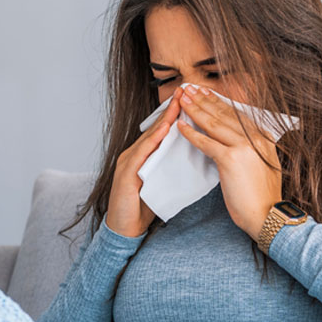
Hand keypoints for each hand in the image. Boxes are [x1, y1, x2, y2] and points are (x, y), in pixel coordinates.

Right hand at [107, 86, 185, 236]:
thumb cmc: (144, 207)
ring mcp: (128, 161)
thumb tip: (195, 155)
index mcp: (144, 155)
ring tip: (179, 103)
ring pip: (149, 136)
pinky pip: (141, 153)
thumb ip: (172, 167)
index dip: (175, 114)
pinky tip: (164, 129)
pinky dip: (153, 140)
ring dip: (165, 119)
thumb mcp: (163, 182)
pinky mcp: (125, 173)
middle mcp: (134, 153)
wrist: (125, 230)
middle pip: (156, 127)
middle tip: (186, 91)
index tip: (191, 99)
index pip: (162, 131)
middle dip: (171, 109)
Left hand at [175, 84, 281, 240]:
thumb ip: (253, 149)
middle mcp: (255, 138)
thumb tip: (239, 140)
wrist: (267, 215)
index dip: (219, 102)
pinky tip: (180, 126)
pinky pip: (206, 142)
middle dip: (205, 100)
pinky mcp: (230, 159)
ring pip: (214, 123)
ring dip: (196, 110)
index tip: (206, 93)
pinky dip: (191, 133)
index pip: (237, 114)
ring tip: (183, 100)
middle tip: (190, 89)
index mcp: (264, 138)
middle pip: (224, 114)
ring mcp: (244, 147)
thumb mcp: (263, 165)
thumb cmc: (263, 196)